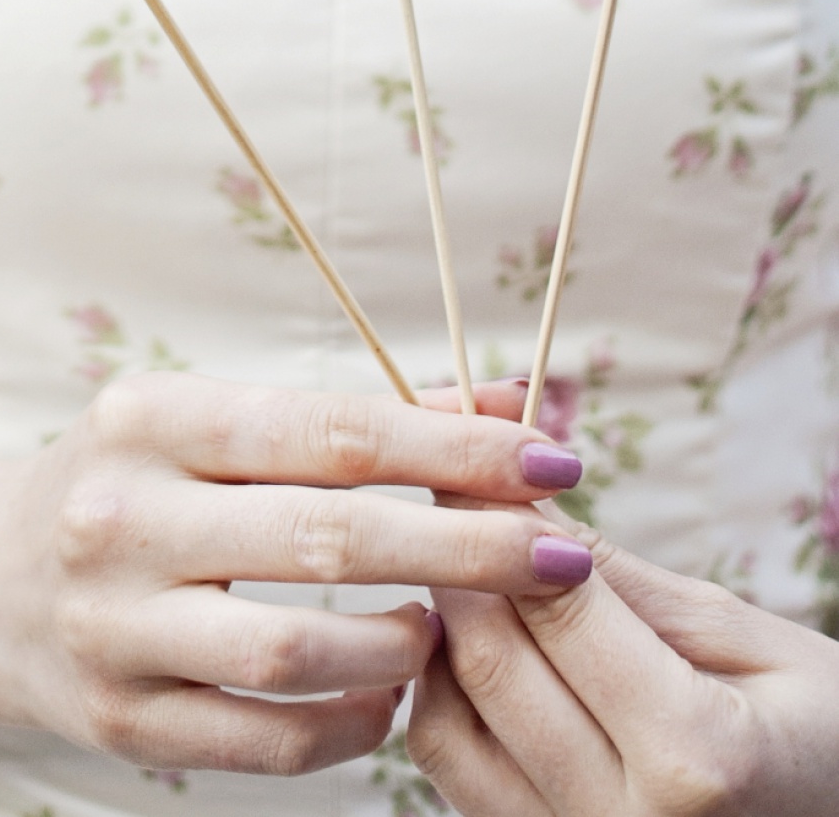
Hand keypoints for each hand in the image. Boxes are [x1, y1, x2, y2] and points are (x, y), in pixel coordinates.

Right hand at [0, 373, 589, 774]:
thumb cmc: (138, 482)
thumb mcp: (223, 424)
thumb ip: (366, 418)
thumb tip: (508, 404)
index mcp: (154, 418)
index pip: (332, 430)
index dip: (455, 446)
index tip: (551, 460)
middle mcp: (122, 515)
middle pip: (327, 536)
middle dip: (465, 545)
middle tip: (561, 555)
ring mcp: (111, 625)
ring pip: (292, 649)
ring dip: (403, 645)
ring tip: (451, 628)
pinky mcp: (115, 720)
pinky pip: (259, 739)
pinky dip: (346, 725)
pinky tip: (390, 698)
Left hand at [408, 516, 838, 814]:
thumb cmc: (815, 731)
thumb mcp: (744, 638)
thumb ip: (622, 580)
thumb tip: (518, 501)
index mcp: (693, 757)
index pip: (556, 614)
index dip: (506, 524)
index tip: (477, 465)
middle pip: (487, 666)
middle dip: (460, 565)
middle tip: (453, 496)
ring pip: (445, 726)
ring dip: (441, 633)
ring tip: (468, 571)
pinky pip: (453, 777)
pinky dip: (446, 699)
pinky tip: (476, 647)